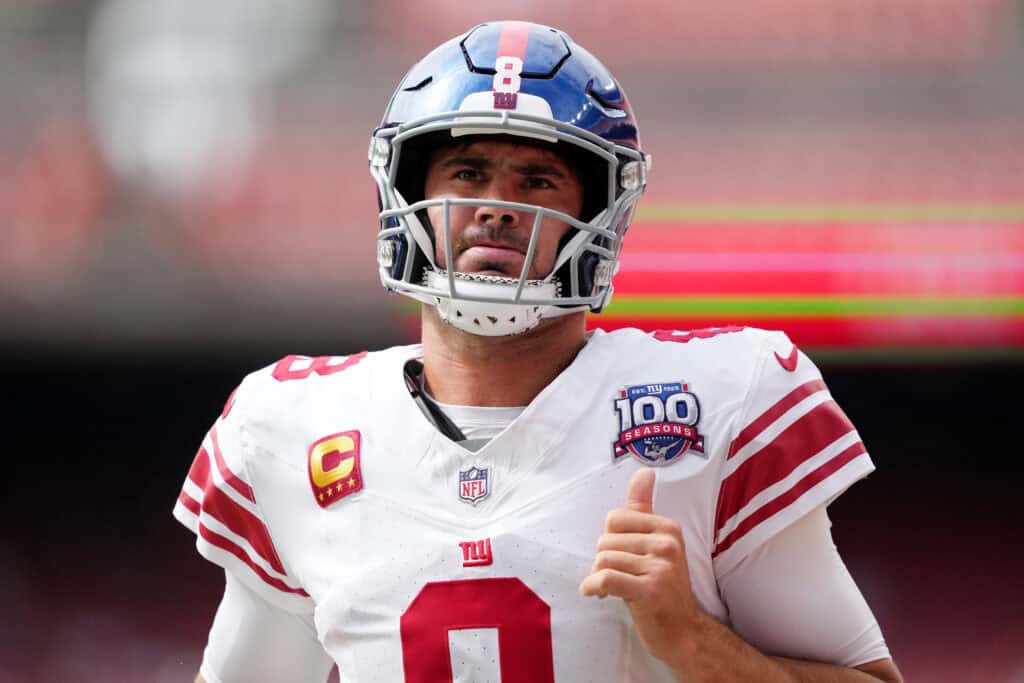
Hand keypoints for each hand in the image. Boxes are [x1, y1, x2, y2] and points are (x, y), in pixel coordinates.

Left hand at [579, 468, 701, 667]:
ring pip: (602, 559)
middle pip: (605, 540)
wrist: (683, 633)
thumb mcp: (656, 544)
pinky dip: (593, 588)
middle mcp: (667, 543)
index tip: (620, 557)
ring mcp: (661, 567)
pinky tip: (596, 595)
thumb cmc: (662, 587)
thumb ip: (644, 508)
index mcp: (668, 528)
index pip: (615, 518)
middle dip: (603, 561)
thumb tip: (644, 470)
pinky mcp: (650, 590)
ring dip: (598, 577)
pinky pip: (605, 578)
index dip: (611, 540)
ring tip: (614, 588)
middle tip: (617, 577)